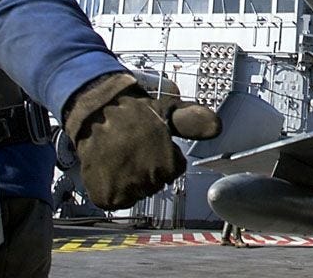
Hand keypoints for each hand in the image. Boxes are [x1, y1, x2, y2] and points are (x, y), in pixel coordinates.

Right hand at [63, 73, 221, 209]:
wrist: (95, 113)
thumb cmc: (134, 113)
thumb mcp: (168, 112)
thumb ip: (193, 122)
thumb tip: (218, 127)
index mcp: (168, 163)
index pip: (173, 171)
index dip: (163, 155)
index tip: (150, 141)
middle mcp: (149, 180)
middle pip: (155, 184)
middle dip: (147, 169)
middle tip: (133, 148)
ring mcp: (127, 190)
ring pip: (137, 193)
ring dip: (130, 179)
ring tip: (120, 157)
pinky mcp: (107, 197)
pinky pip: (116, 201)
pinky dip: (112, 189)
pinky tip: (110, 169)